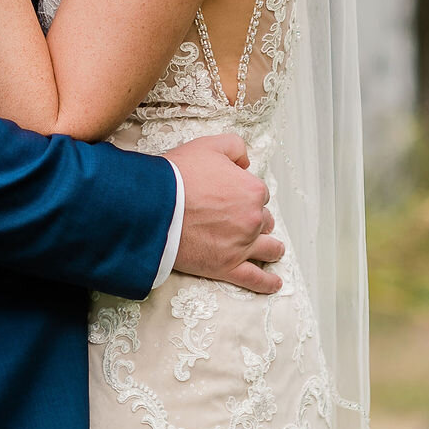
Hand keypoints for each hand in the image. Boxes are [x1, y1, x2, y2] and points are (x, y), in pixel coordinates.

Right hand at [167, 134, 285, 294]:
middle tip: (239, 220)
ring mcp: (241, 245)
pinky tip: (274, 283)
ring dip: (271, 248)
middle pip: (264, 221)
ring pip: (267, 249)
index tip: (233, 198)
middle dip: (255, 220)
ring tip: (272, 251)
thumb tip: (245, 162)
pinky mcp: (227, 267)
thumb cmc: (178, 175)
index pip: (259, 194)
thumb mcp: (209, 145)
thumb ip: (235, 147)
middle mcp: (252, 219)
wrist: (154, 206)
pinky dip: (267, 283)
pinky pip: (255, 279)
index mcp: (252, 190)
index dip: (246, 195)